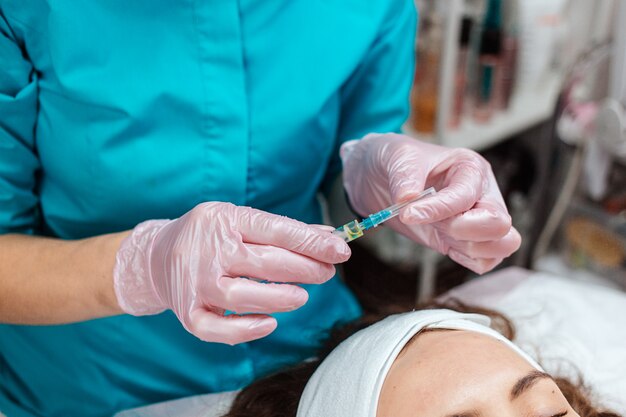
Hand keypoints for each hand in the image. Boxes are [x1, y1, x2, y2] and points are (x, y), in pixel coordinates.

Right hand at [113, 202, 349, 344]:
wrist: (157, 257)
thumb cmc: (211, 236)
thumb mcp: (241, 220)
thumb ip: (283, 230)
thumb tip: (329, 239)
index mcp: (225, 219)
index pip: (277, 230)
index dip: (312, 242)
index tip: (341, 250)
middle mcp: (208, 250)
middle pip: (265, 262)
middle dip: (305, 269)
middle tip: (327, 272)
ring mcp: (195, 282)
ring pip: (242, 296)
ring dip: (280, 298)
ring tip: (302, 296)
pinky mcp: (187, 312)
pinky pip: (216, 328)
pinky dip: (245, 329)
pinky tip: (270, 323)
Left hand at [341, 133, 520, 273]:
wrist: (383, 178)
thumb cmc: (399, 161)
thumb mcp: (399, 156)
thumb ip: (404, 176)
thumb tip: (407, 199)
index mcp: (471, 168)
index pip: (467, 196)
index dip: (438, 210)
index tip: (408, 214)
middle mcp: (482, 194)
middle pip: (499, 224)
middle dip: (460, 230)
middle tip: (433, 223)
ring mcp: (478, 220)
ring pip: (501, 246)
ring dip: (465, 246)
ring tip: (438, 229)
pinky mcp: (465, 241)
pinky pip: (485, 262)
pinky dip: (465, 259)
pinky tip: (442, 241)